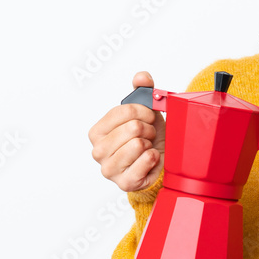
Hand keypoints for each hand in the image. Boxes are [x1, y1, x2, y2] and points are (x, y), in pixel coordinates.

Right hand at [88, 70, 165, 192]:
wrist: (160, 162)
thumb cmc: (149, 138)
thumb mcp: (146, 112)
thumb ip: (142, 91)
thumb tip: (142, 76)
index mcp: (97, 131)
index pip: (123, 111)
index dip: (144, 111)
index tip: (148, 117)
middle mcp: (98, 151)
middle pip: (133, 127)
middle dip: (148, 129)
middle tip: (149, 135)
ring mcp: (109, 169)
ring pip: (138, 144)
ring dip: (150, 144)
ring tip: (148, 148)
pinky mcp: (124, 182)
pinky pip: (146, 160)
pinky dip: (154, 158)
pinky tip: (150, 160)